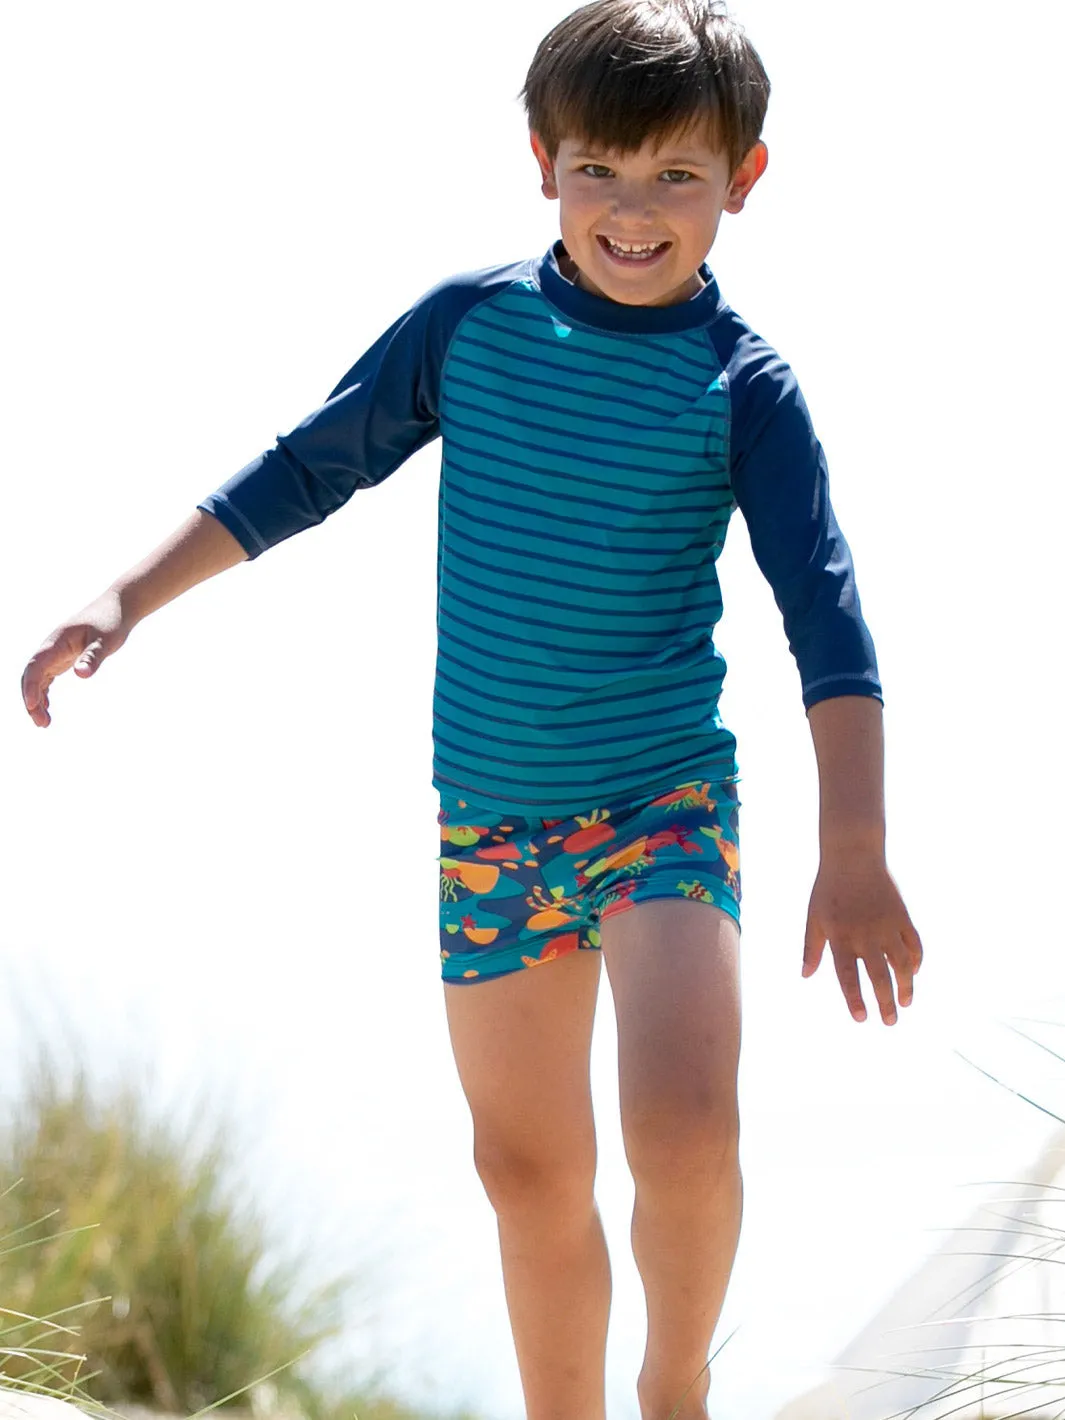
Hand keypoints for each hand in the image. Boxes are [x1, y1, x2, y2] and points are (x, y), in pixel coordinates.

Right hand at [22, 589, 133, 727]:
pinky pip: (46, 677)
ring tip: (44, 723)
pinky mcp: (62, 657)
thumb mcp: (106, 641)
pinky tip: (47, 708)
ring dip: (36, 699)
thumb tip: (81, 675)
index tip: (32, 707)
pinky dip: (43, 693)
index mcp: (56, 642)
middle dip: (31, 700)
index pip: (35, 667)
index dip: (30, 688)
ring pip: (36, 678)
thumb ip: (93, 657)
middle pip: (31, 676)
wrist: (117, 607)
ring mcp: (55, 652)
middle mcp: (51, 648)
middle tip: (42, 724)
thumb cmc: (111, 622)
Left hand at [802, 852, 922, 1024]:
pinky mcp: (902, 916)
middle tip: (889, 1022)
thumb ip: (812, 947)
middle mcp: (865, 935)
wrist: (853, 856)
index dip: (855, 999)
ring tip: (905, 1003)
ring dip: (906, 986)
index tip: (862, 1018)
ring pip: (902, 964)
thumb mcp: (814, 917)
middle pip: (879, 977)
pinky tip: (913, 972)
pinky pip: (914, 944)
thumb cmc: (828, 889)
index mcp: (840, 937)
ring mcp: (886, 926)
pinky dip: (916, 960)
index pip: (848, 976)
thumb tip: (805, 975)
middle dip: (886, 1003)